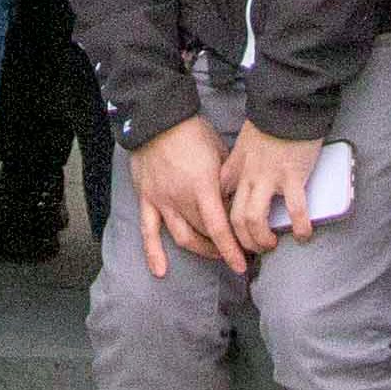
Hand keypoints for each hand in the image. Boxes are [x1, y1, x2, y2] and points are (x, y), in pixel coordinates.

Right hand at [126, 114, 245, 281]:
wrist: (158, 118)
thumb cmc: (193, 133)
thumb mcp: (220, 153)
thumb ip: (228, 181)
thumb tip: (240, 202)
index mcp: (203, 187)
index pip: (219, 228)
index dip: (232, 250)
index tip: (243, 264)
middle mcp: (181, 198)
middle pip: (205, 234)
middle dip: (223, 247)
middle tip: (237, 251)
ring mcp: (162, 201)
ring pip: (182, 237)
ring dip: (201, 250)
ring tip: (214, 254)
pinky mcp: (147, 199)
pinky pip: (148, 231)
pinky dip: (153, 253)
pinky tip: (160, 271)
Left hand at [224, 125, 332, 250]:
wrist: (288, 105)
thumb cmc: (269, 122)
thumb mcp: (244, 143)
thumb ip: (240, 163)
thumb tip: (243, 182)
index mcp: (235, 167)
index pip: (221, 201)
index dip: (223, 222)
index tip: (232, 234)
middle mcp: (247, 176)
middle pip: (234, 218)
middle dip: (242, 241)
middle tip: (253, 249)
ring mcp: (269, 178)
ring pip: (255, 219)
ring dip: (262, 239)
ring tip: (272, 245)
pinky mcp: (292, 176)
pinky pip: (295, 209)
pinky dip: (299, 227)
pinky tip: (302, 235)